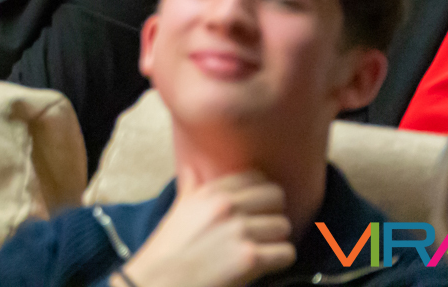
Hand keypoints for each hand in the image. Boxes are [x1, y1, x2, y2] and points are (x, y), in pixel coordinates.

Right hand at [120, 172, 293, 286]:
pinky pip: (286, 252)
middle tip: (265, 227)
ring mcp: (240, 230)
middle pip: (275, 196)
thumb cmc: (167, 251)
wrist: (160, 281)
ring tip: (264, 248)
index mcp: (209, 193)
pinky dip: (280, 260)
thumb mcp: (177, 212)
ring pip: (283, 225)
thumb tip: (189, 171)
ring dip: (277, 239)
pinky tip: (266, 264)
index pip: (254, 176)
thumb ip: (189, 189)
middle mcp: (227, 206)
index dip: (261, 191)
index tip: (258, 205)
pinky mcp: (250, 258)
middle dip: (273, 212)